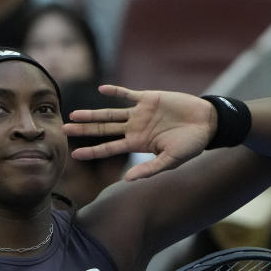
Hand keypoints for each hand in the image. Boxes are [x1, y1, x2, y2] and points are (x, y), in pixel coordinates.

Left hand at [62, 85, 215, 180]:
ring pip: (110, 113)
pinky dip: (116, 91)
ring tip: (74, 113)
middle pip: (103, 130)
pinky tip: (102, 89)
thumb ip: (149, 169)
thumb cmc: (191, 145)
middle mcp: (135, 128)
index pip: (109, 148)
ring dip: (92, 114)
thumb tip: (126, 180)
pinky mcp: (148, 98)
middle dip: (84, 130)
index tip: (74, 155)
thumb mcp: (171, 160)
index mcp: (138, 144)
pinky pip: (128, 94)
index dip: (91, 152)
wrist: (206, 123)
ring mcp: (140, 113)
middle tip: (63, 130)